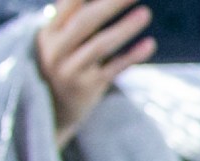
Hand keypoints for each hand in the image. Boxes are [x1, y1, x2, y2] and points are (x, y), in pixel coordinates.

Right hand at [37, 0, 155, 146]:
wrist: (51, 111)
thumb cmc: (61, 65)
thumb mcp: (58, 41)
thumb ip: (72, 19)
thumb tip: (92, 0)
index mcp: (49, 33)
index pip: (68, 5)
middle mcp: (56, 50)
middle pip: (86, 22)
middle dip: (111, 4)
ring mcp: (71, 70)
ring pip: (100, 46)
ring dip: (124, 28)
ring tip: (146, 13)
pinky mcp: (88, 88)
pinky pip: (113, 69)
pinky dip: (132, 56)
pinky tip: (150, 44)